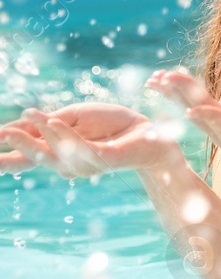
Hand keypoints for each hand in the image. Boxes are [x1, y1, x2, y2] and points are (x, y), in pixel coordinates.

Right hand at [0, 103, 180, 176]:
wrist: (147, 129)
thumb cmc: (108, 124)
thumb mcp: (71, 118)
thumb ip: (45, 124)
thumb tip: (12, 128)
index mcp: (56, 153)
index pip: (21, 159)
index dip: (3, 161)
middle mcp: (67, 164)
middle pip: (35, 159)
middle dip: (19, 146)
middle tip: (4, 133)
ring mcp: (85, 164)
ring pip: (57, 153)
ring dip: (43, 132)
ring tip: (30, 114)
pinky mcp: (105, 159)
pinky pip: (81, 148)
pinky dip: (66, 135)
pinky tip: (55, 121)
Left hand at [147, 69, 220, 154]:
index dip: (210, 117)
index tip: (191, 110)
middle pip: (205, 116)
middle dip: (184, 96)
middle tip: (165, 77)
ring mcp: (220, 133)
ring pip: (193, 113)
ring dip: (173, 95)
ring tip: (154, 79)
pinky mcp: (210, 124)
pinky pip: (191, 109)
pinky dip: (174, 95)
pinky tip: (157, 83)